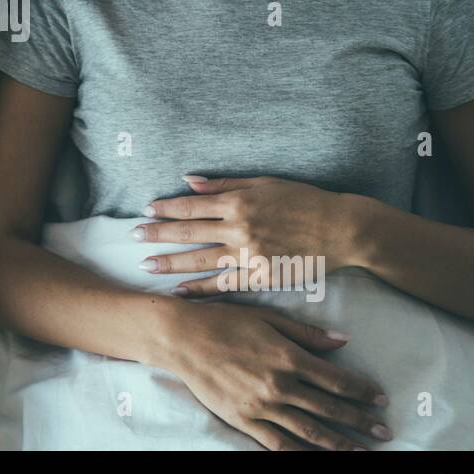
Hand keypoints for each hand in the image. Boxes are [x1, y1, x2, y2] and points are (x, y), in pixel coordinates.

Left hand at [135, 175, 355, 294]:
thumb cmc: (304, 201)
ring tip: (147, 266)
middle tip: (132, 238)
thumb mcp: (265, 183)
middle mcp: (240, 228)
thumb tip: (189, 181)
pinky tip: (181, 292)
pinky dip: (201, 289)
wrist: (341, 229)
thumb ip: (226, 185)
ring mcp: (249, 255)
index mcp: (239, 202)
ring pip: (200, 260)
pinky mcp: (261, 277)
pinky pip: (224, 285)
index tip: (145, 210)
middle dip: (157, 235)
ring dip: (171, 263)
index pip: (192, 205)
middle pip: (189, 232)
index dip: (166, 208)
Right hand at [151, 299, 391, 449]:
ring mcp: (261, 405)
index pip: (337, 379)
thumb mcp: (268, 318)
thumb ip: (306, 333)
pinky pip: (277, 443)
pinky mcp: (242, 419)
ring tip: (362, 451)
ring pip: (309, 430)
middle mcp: (279, 384)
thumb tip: (344, 341)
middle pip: (330, 408)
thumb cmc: (224, 320)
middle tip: (385, 430)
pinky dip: (299, 453)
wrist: (181, 337)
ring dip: (339, 443)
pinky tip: (315, 457)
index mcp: (288, 356)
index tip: (380, 398)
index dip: (362, 391)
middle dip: (360, 421)